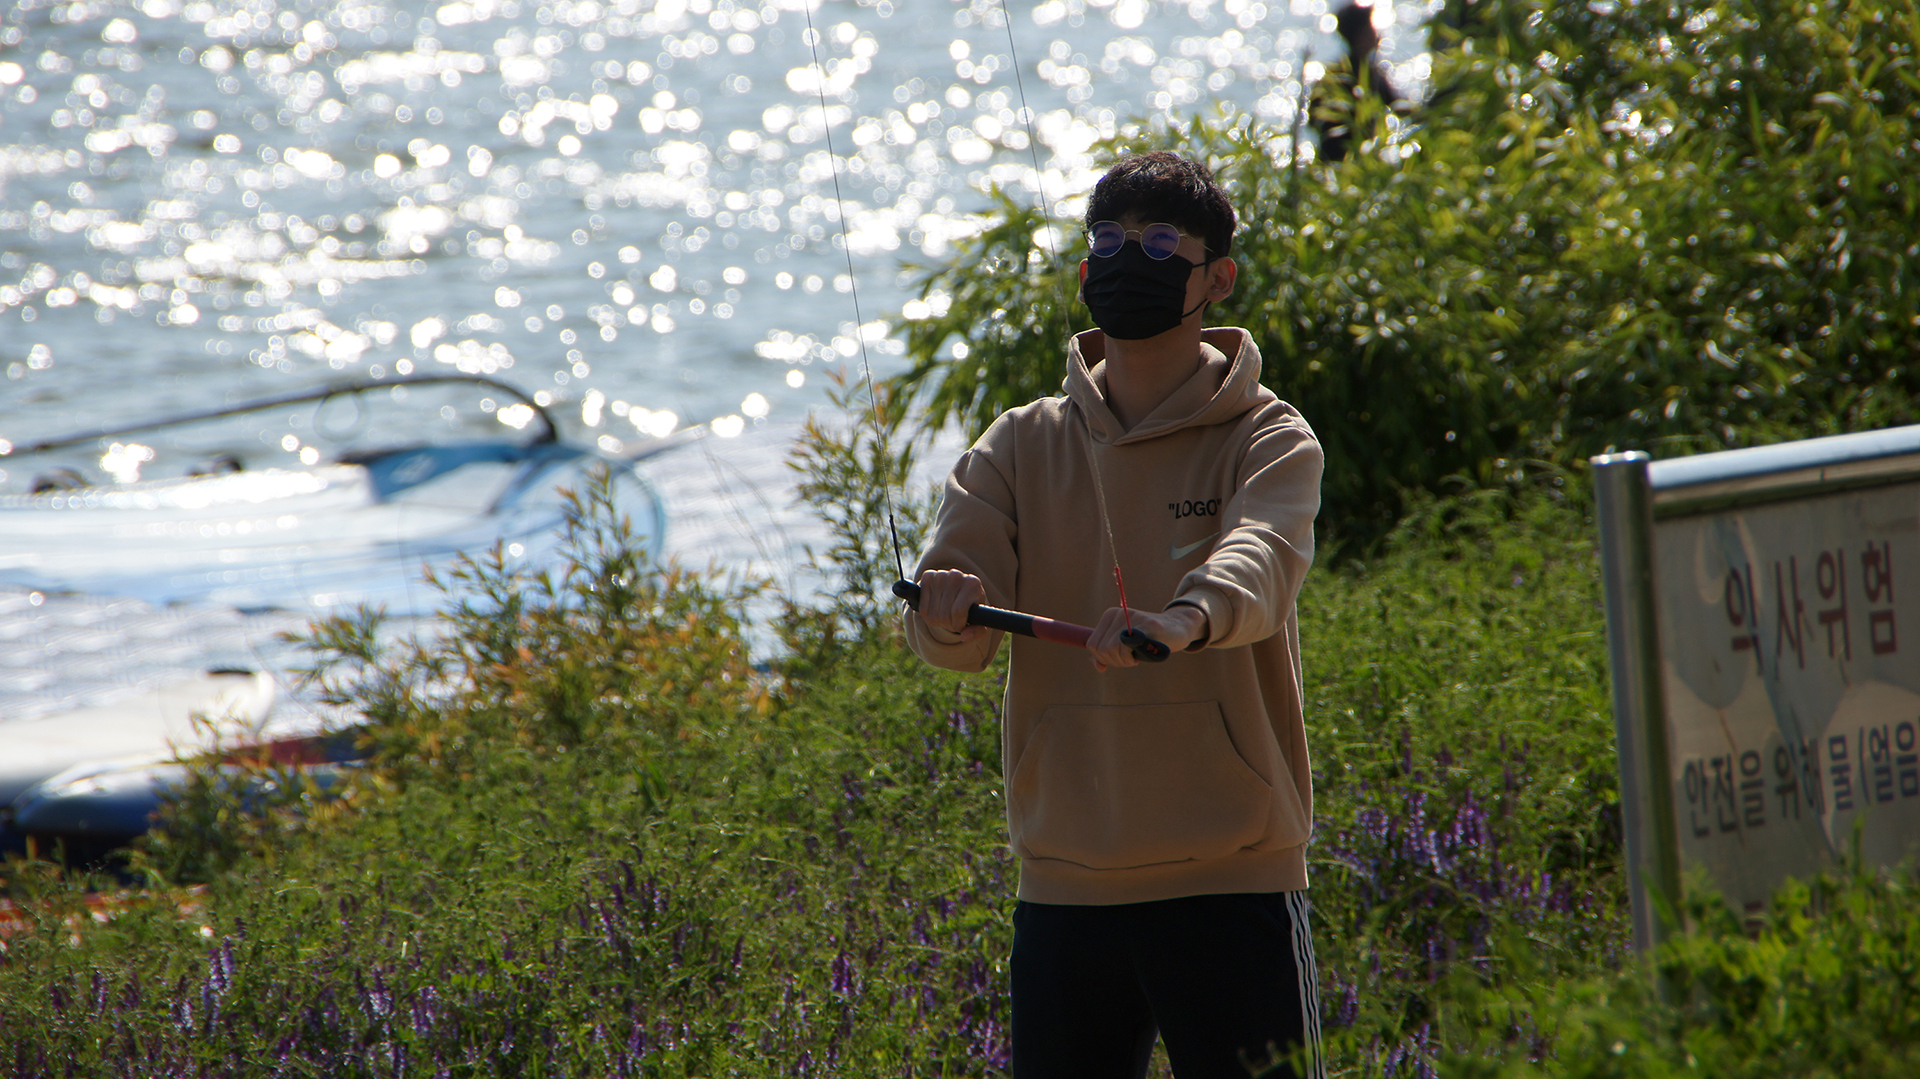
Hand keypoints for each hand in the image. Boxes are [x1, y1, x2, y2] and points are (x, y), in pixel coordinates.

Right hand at [915, 568, 986, 643]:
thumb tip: (965, 636)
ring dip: (937, 621)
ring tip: (945, 615)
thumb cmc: (970, 607)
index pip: (958, 612)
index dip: (958, 625)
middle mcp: (956, 575)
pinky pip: (923, 608)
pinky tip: (935, 609)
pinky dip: (927, 614)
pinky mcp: (927, 576)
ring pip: (933, 613)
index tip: (961, 626)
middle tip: (952, 621)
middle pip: (944, 615)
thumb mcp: (979, 620)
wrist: (958, 590)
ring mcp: (940, 575)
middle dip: (948, 624)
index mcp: (973, 584)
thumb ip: (977, 631)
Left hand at [1087, 605, 1206, 670]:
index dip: (1104, 658)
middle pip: (1101, 649)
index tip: (1120, 658)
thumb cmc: (1148, 640)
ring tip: (1137, 656)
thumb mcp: (1124, 647)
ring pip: (1111, 648)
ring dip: (1124, 661)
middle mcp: (1118, 613)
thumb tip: (1098, 667)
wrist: (1176, 629)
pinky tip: (1143, 653)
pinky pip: (1126, 646)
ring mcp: (1132, 617)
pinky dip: (1132, 658)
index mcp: (1110, 616)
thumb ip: (1107, 655)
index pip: (1093, 645)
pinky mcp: (1146, 624)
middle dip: (1114, 661)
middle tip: (1130, 658)